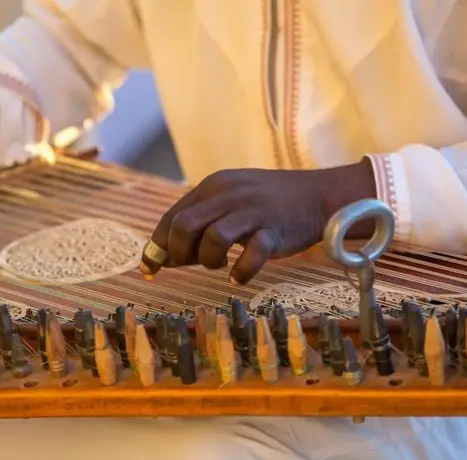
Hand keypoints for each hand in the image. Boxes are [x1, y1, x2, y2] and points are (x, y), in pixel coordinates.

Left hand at [140, 160, 376, 283]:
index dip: (156, 246)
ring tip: (220, 265)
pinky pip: (251, 255)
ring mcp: (252, 212)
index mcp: (212, 187)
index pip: (172, 218)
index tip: (149, 268)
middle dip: (178, 253)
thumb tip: (162, 258)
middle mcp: (228, 195)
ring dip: (208, 261)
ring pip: (213, 239)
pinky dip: (240, 272)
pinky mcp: (274, 231)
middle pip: (184, 226)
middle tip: (190, 264)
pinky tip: (238, 277)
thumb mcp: (228, 204)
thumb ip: (198, 225)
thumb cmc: (265, 206)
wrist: (316, 196)